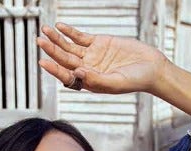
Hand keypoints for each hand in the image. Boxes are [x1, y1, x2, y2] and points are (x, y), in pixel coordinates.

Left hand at [36, 22, 165, 94]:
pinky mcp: (99, 42)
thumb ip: (96, 80)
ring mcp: (92, 55)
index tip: (43, 61)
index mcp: (89, 83)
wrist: (150, 67)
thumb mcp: (116, 83)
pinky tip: (60, 26)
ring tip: (45, 31)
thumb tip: (77, 73)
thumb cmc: (135, 80)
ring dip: (57, 39)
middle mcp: (87, 69)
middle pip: (65, 60)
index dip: (54, 69)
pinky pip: (80, 37)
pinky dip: (70, 32)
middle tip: (40, 41)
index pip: (67, 76)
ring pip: (70, 47)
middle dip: (52, 50)